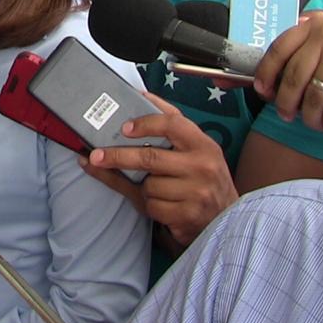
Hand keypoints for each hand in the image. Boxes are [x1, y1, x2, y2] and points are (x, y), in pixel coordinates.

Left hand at [82, 93, 237, 245]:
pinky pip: (152, 206)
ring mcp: (197, 192)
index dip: (145, 123)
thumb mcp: (195, 152)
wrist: (227, 220)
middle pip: (149, 157)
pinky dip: (150, 206)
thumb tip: (137, 102)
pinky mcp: (187, 215)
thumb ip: (170, 128)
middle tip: (95, 156)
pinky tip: (163, 206)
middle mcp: (203, 166)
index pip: (172, 124)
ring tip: (157, 190)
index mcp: (203, 145)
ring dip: (144, 189)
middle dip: (118, 157)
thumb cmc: (203, 180)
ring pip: (148, 186)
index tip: (124, 127)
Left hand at [253, 12, 322, 134]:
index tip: (262, 91)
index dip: (266, 73)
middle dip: (285, 103)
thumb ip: (303, 42)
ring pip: (314, 97)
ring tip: (312, 123)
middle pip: (294, 78)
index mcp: (312, 25)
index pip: (278, 50)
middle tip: (286, 115)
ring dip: (309, 117)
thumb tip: (270, 74)